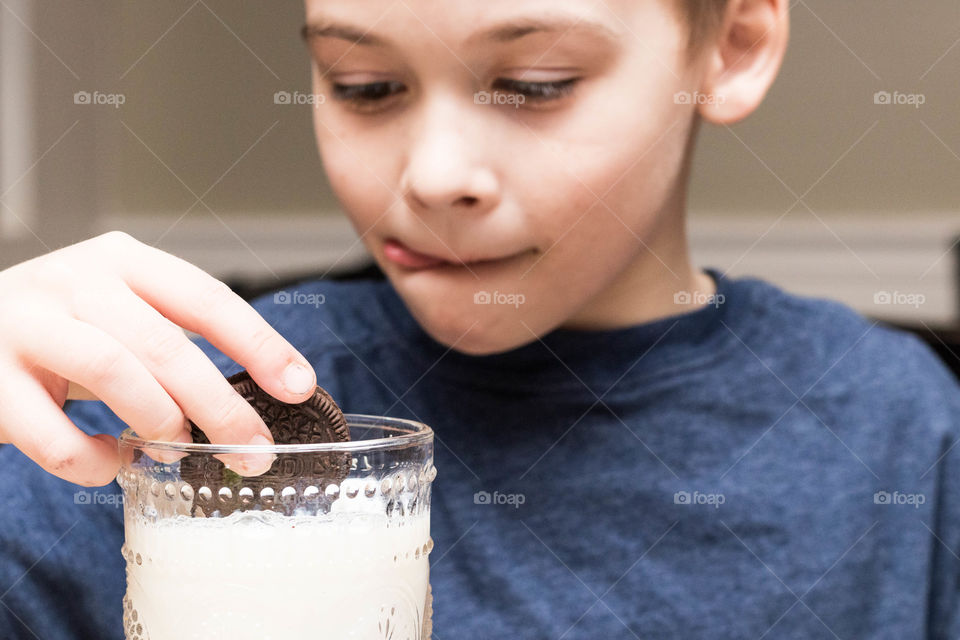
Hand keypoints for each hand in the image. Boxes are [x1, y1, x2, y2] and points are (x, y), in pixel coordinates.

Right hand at [0, 231, 315, 484]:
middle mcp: (75, 279)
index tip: (300, 387)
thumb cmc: (59, 330)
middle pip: (167, 344)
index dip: (260, 344)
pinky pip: (52, 431)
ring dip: (160, 423)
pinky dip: (92, 460)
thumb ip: (173, 342)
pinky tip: (110, 462)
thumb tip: (255, 399)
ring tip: (180, 453)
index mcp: (124, 260)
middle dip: (222, 406)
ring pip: (113, 371)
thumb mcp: (119, 314)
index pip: (207, 298)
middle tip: (255, 451)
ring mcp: (25, 322)